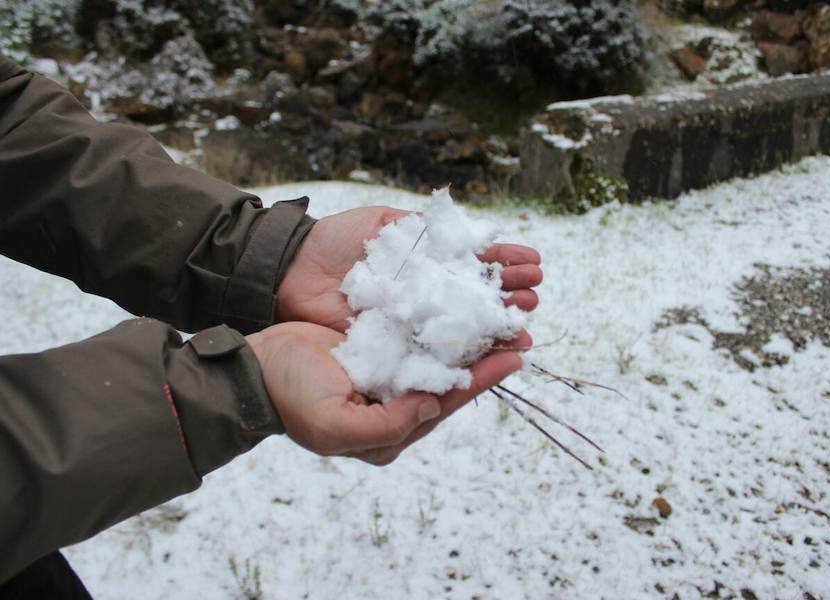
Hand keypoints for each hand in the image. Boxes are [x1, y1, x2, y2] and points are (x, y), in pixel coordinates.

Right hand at [246, 322, 529, 464]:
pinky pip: (418, 330)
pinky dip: (442, 314)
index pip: (445, 402)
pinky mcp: (379, 343)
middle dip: (486, 353)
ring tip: (504, 307)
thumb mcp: (336, 425)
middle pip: (451, 376)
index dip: (480, 380)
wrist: (253, 368)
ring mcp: (388, 370)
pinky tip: (461, 294)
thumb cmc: (291, 397)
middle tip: (522, 328)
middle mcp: (397, 402)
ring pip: (439, 351)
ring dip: (471, 330)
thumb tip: (433, 405)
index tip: (514, 355)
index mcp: (393, 428)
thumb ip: (389, 424)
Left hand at [276, 206, 541, 330]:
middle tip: (534, 296)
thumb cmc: (337, 241)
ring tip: (525, 324)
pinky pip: (435, 351)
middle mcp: (426, 293)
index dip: (505, 264)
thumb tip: (471, 238)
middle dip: (510, 296)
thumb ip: (426, 229)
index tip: (533, 265)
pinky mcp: (397, 346)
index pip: (475, 263)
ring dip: (498, 326)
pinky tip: (494, 350)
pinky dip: (466, 353)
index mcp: (427, 260)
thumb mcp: (387, 223)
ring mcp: (413, 321)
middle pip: (477, 297)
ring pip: (464, 327)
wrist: (293, 269)